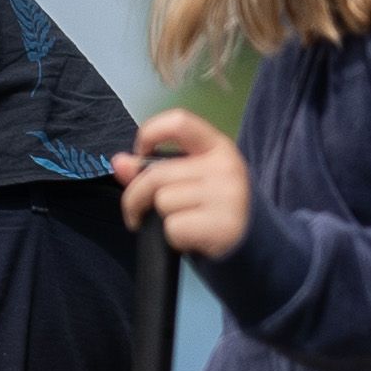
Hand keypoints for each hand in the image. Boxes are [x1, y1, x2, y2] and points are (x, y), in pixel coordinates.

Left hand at [119, 108, 248, 258]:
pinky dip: (173, 239)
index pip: (179, 122)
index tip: (139, 156)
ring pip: (162, 202)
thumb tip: (119, 161)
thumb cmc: (212, 210)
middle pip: (156, 175)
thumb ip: (152, 170)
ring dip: (160, 220)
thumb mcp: (189, 182)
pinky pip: (173, 228)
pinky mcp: (223, 225)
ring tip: (178, 225)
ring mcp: (228, 195)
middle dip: (135, 198)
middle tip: (136, 214)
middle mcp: (226, 165)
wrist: (252, 248)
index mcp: (217, 146)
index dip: (149, 134)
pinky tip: (190, 239)